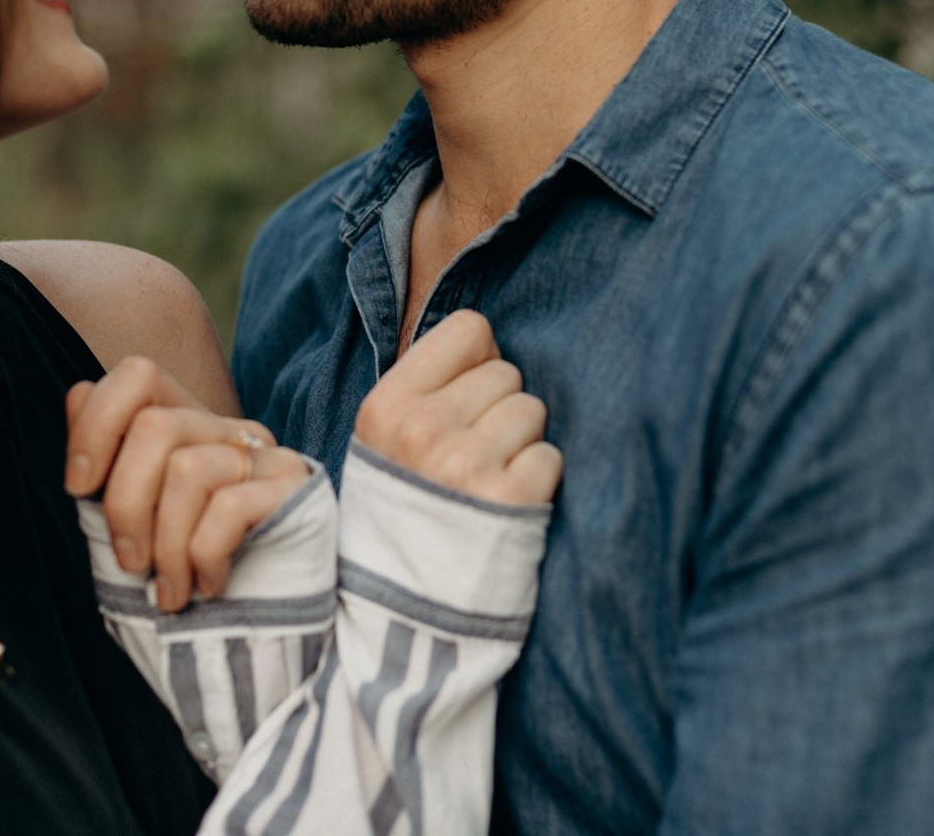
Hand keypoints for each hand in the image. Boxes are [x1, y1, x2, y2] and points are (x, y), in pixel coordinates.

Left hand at [66, 356, 309, 611]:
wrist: (262, 640)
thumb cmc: (188, 579)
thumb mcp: (134, 523)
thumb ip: (108, 465)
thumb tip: (79, 393)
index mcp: (187, 429)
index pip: (139, 375)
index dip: (96, 423)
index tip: (79, 486)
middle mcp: (229, 432)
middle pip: (155, 425)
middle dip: (124, 502)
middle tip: (130, 563)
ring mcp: (268, 457)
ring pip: (188, 468)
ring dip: (166, 545)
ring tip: (170, 590)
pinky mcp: (296, 491)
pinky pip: (229, 507)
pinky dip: (203, 557)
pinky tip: (208, 586)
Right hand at [353, 310, 561, 505]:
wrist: (409, 605)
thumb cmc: (406, 507)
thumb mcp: (384, 441)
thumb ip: (425, 385)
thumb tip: (488, 338)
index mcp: (386, 406)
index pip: (470, 329)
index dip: (477, 362)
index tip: (462, 399)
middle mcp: (423, 430)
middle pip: (507, 372)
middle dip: (499, 407)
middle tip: (471, 454)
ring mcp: (467, 464)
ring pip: (532, 410)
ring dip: (520, 443)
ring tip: (486, 480)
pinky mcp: (511, 499)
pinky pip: (550, 455)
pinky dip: (536, 479)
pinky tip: (505, 503)